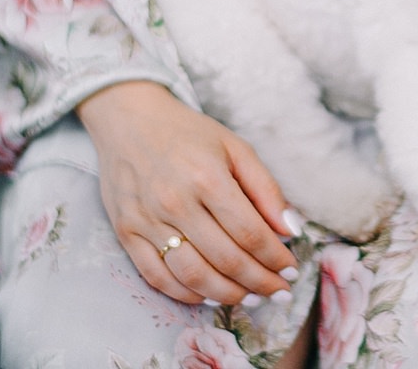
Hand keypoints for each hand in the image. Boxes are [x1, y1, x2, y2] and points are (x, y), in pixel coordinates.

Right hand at [76, 81, 301, 304]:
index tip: (291, 270)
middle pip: (226, 259)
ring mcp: (147, 220)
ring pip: (194, 275)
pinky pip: (157, 277)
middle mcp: (175, 202)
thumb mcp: (235, 148)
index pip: (250, 233)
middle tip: (279, 291)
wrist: (129, 120)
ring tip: (250, 297)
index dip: (275, 258)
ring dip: (228, 294)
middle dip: (260, 282)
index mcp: (207, 177)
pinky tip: (209, 296)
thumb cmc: (188, 134)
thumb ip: (266, 189)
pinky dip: (186, 294)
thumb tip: (291, 230)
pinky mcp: (126, 232)